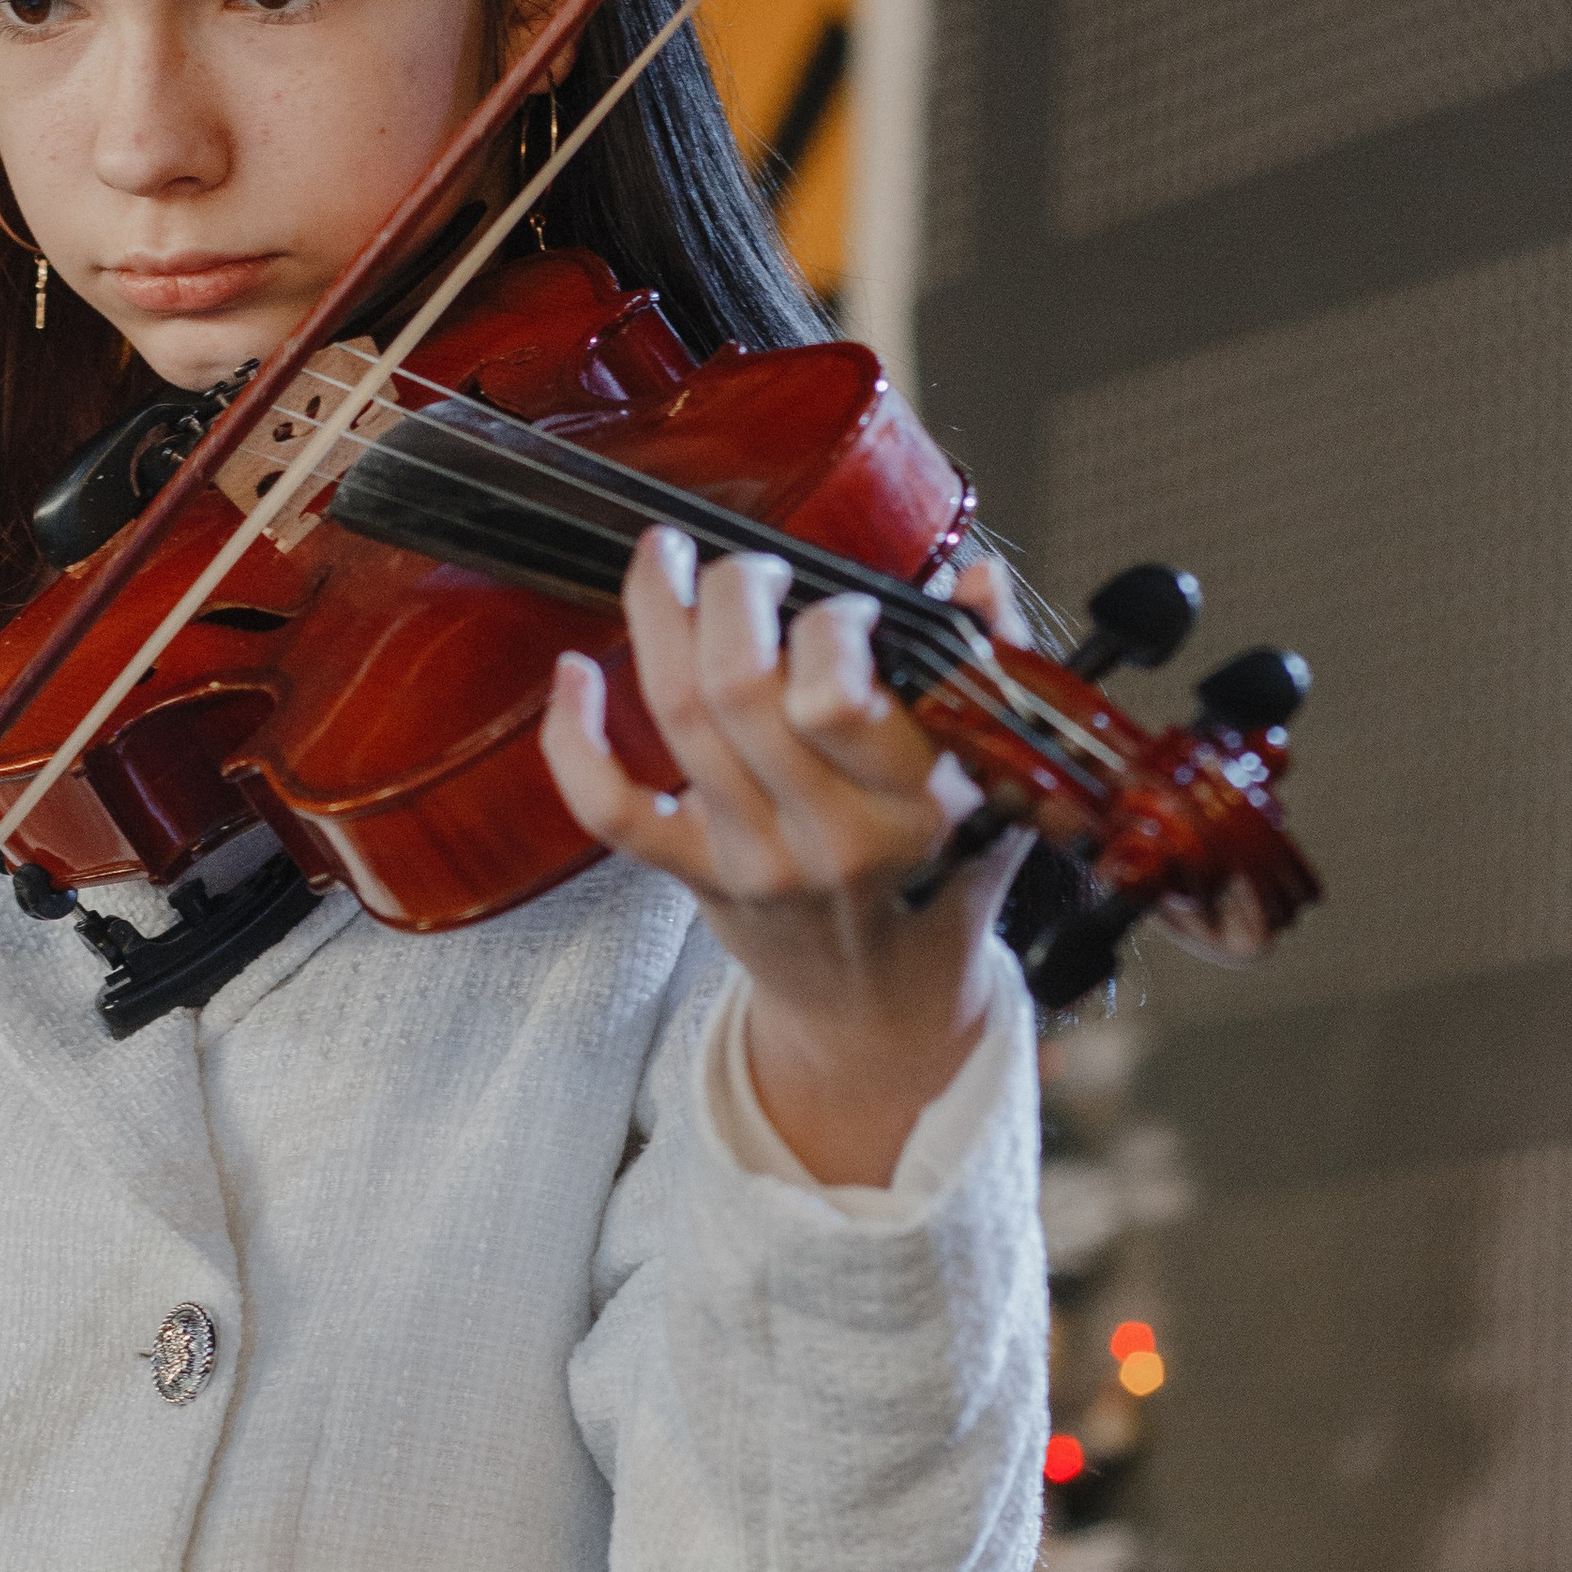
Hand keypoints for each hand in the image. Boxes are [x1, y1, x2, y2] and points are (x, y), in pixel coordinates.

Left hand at [537, 529, 1025, 1188]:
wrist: (882, 1007)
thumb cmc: (940, 883)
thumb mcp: (998, 784)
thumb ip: (991, 671)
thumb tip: (975, 579)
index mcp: (910, 806)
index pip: (835, 694)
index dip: (831, 623)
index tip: (847, 609)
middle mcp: (823, 835)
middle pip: (737, 684)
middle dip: (733, 592)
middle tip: (751, 570)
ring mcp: (747, 857)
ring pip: (677, 715)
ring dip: (659, 617)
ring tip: (669, 564)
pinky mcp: (690, 874)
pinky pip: (609, 807)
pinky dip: (574, 738)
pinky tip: (574, 671)